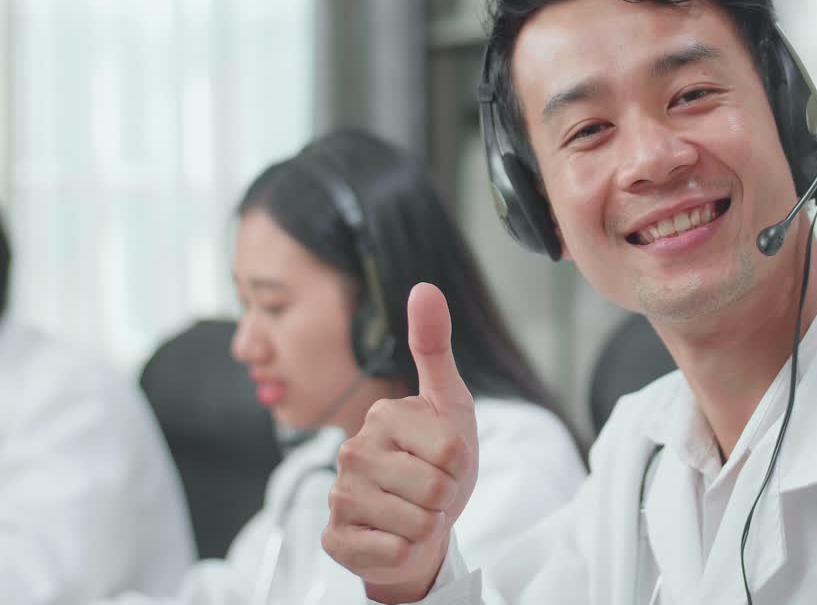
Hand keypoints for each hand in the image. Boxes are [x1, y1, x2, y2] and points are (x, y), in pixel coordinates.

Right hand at [322, 283, 478, 602]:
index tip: (447, 461)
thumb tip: (424, 287)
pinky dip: (405, 551)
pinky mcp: (334, 538)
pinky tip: (393, 537)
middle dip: (446, 497)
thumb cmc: (439, 463)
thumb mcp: (450, 404)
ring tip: (415, 512)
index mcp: (384, 416)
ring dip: (427, 525)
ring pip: (416, 523)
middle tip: (433, 491)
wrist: (421, 522)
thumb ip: (435, 347)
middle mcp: (352, 451)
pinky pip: (392, 552)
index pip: (451, 450)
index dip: (461, 464)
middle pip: (435, 487)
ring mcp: (339, 496)